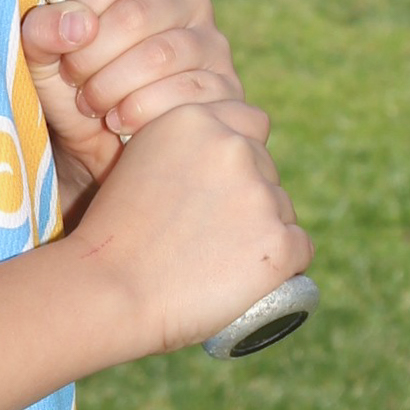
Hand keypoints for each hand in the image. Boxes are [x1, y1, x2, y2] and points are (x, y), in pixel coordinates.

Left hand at [20, 0, 264, 218]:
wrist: (100, 151)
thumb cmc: (74, 87)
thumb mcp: (44, 57)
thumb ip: (42, 31)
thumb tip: (76, 26)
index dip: (87, 1)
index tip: (65, 39)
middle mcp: (187, 1)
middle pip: (138, 13)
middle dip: (92, 55)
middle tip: (74, 80)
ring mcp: (212, 45)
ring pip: (161, 56)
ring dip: (113, 87)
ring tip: (93, 104)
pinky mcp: (226, 89)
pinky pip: (186, 94)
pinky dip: (141, 112)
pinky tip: (120, 122)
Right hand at [66, 99, 312, 360]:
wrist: (109, 291)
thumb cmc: (113, 238)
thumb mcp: (138, 165)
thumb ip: (180, 151)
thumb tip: (216, 166)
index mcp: (194, 119)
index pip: (249, 121)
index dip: (239, 154)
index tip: (221, 184)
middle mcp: (233, 147)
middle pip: (266, 168)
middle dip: (248, 195)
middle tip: (211, 233)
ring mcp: (260, 194)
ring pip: (282, 210)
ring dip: (262, 230)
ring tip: (216, 262)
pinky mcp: (278, 242)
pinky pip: (299, 249)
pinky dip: (281, 265)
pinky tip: (249, 277)